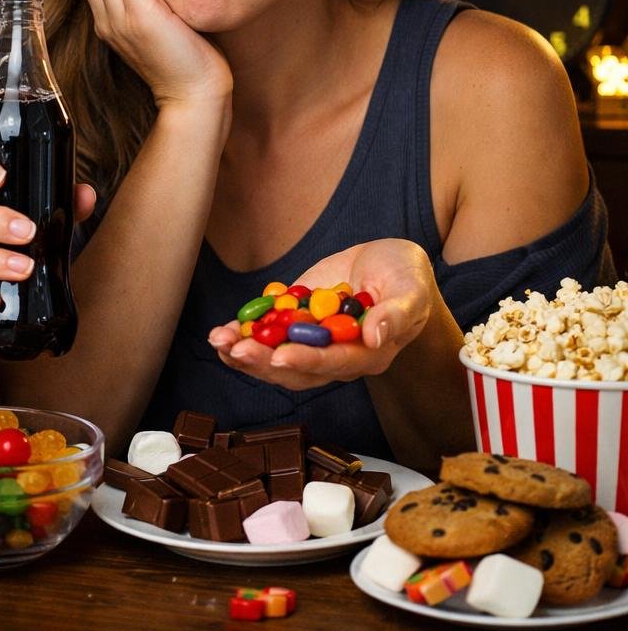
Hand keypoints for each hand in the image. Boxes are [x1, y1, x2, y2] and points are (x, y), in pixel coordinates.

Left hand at [206, 238, 436, 390]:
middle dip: (264, 362)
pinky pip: (266, 337)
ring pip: (275, 358)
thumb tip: (376, 336)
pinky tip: (221, 333)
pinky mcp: (294, 324)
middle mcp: (336, 356)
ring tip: (219, 342)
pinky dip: (243, 335)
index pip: (335, 362)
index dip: (308, 361)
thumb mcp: (411, 291)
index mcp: (368, 354)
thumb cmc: (406, 277)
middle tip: (238, 350)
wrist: (386, 261)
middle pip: (298, 369)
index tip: (281, 356)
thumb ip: (396, 314)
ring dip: (245, 353)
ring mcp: (312, 342)